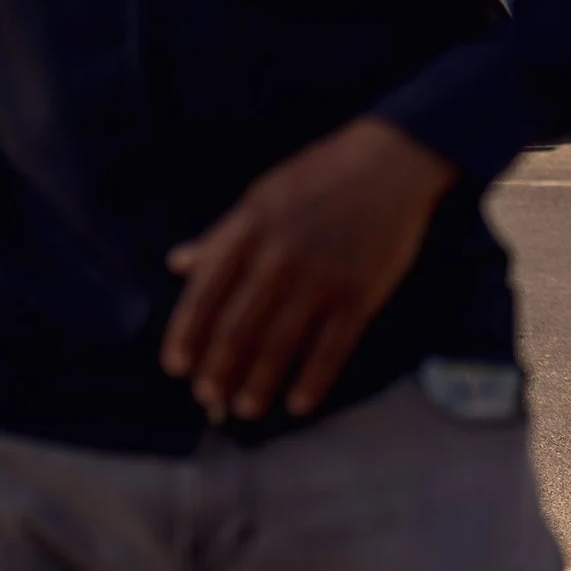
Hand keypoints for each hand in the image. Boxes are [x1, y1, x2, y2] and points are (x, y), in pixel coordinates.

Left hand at [161, 117, 456, 421]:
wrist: (392, 161)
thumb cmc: (322, 175)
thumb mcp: (262, 196)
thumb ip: (222, 236)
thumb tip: (178, 263)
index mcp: (248, 232)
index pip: (205, 296)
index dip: (187, 336)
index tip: (177, 367)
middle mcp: (277, 260)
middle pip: (237, 329)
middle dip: (218, 370)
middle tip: (209, 397)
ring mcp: (321, 280)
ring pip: (279, 346)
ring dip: (258, 384)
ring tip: (246, 408)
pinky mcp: (360, 295)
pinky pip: (331, 350)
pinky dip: (312, 381)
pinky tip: (299, 403)